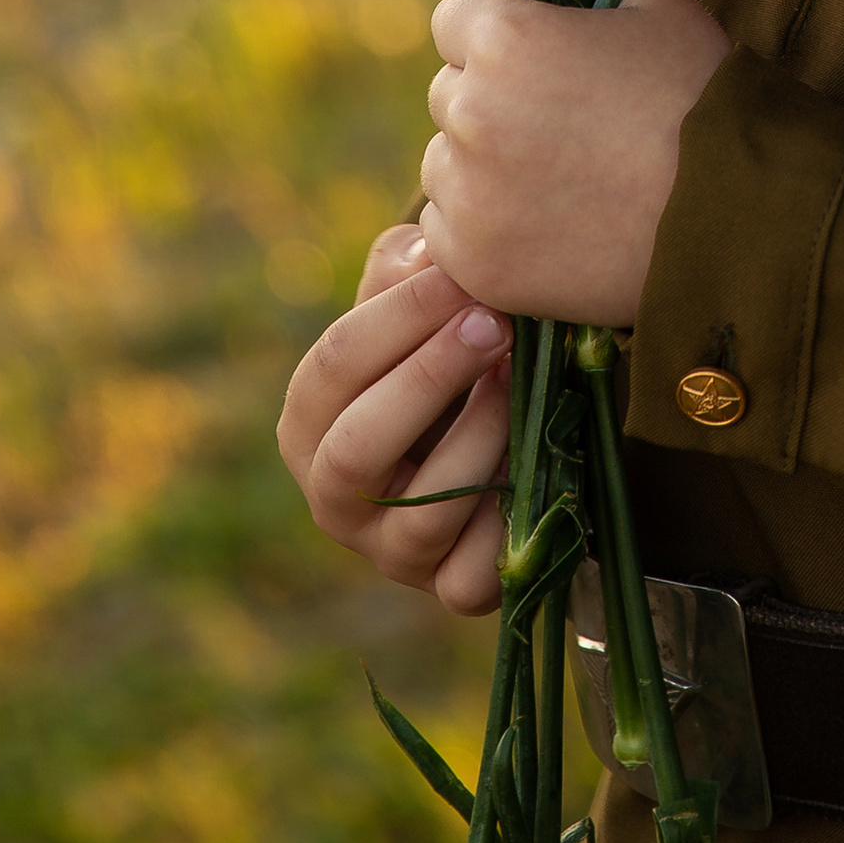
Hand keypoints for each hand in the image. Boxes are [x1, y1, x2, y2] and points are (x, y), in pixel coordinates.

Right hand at [277, 223, 513, 613]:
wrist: (489, 439)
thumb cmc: (438, 359)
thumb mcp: (409, 313)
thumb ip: (402, 274)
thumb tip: (422, 253)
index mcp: (307, 424)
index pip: (333, 367)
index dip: (399, 316)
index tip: (460, 277)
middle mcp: (333, 499)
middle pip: (358, 449)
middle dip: (429, 378)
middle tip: (494, 325)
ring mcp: (390, 553)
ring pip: (423, 514)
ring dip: (480, 439)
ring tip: (520, 382)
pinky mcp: (449, 589)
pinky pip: (472, 577)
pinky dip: (508, 521)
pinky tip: (536, 461)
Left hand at [419, 0, 732, 327]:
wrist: (739, 214)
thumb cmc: (699, 93)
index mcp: (506, 40)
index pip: (454, 18)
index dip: (500, 32)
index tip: (544, 60)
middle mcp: (471, 114)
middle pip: (450, 92)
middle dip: (493, 98)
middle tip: (565, 123)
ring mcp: (470, 195)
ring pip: (446, 163)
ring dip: (484, 164)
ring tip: (562, 177)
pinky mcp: (477, 263)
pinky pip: (449, 229)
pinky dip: (485, 226)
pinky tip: (548, 222)